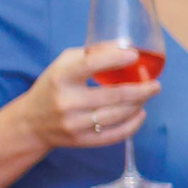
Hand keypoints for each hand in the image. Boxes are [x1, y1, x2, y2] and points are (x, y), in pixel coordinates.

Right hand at [14, 44, 154, 153]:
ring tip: (148, 96)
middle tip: (155, 85)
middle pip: (114, 96)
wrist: (31, 123)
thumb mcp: (63, 64)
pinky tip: (140, 114)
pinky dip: (133, 125)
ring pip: (118, 115)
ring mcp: (74, 124)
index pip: (91, 65)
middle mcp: (67, 102)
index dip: (116, 59)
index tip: (134, 56)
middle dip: (141, 90)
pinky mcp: (81, 141)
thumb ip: (92, 53)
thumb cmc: (53, 86)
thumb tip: (124, 47)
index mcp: (61, 78)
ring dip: (139, 105)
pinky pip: (114, 135)